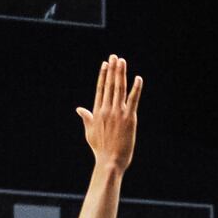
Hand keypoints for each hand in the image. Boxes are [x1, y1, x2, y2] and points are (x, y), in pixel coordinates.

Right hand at [76, 55, 140, 170]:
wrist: (110, 161)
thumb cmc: (100, 149)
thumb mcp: (90, 132)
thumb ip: (86, 118)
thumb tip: (79, 109)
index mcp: (97, 112)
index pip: (100, 89)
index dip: (103, 75)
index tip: (105, 64)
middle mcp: (107, 110)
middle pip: (110, 85)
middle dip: (113, 70)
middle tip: (115, 57)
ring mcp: (118, 113)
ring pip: (120, 89)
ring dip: (121, 74)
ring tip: (122, 62)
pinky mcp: (129, 118)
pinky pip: (134, 100)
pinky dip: (136, 89)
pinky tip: (138, 78)